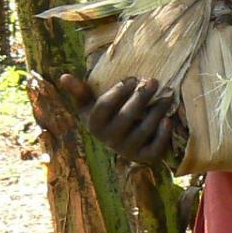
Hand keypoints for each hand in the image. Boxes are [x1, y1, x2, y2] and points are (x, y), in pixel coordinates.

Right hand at [57, 74, 176, 165]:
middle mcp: (108, 139)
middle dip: (141, 97)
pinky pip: (153, 149)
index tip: (132, 78)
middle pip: (126, 116)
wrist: (122, 140)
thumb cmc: (107, 115)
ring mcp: (126, 149)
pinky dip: (162, 136)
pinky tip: (168, 120)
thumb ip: (79, 90)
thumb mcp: (90, 103)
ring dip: (156, 112)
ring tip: (167, 96)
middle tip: (154, 81)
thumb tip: (63, 76)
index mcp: (94, 124)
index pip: (104, 107)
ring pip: (143, 130)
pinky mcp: (143, 157)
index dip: (118, 91)